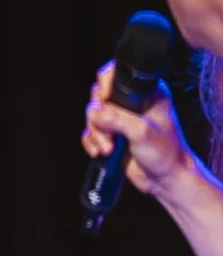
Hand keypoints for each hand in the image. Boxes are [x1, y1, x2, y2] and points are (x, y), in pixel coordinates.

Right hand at [83, 65, 197, 202]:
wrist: (165, 180)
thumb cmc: (165, 153)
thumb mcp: (142, 132)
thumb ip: (117, 118)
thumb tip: (94, 112)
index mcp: (147, 92)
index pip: (117, 75)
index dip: (105, 86)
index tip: (105, 101)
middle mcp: (133, 102)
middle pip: (100, 97)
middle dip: (98, 118)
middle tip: (109, 135)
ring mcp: (121, 119)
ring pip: (93, 116)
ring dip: (96, 134)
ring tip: (108, 149)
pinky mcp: (113, 135)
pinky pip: (91, 132)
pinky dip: (91, 142)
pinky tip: (100, 153)